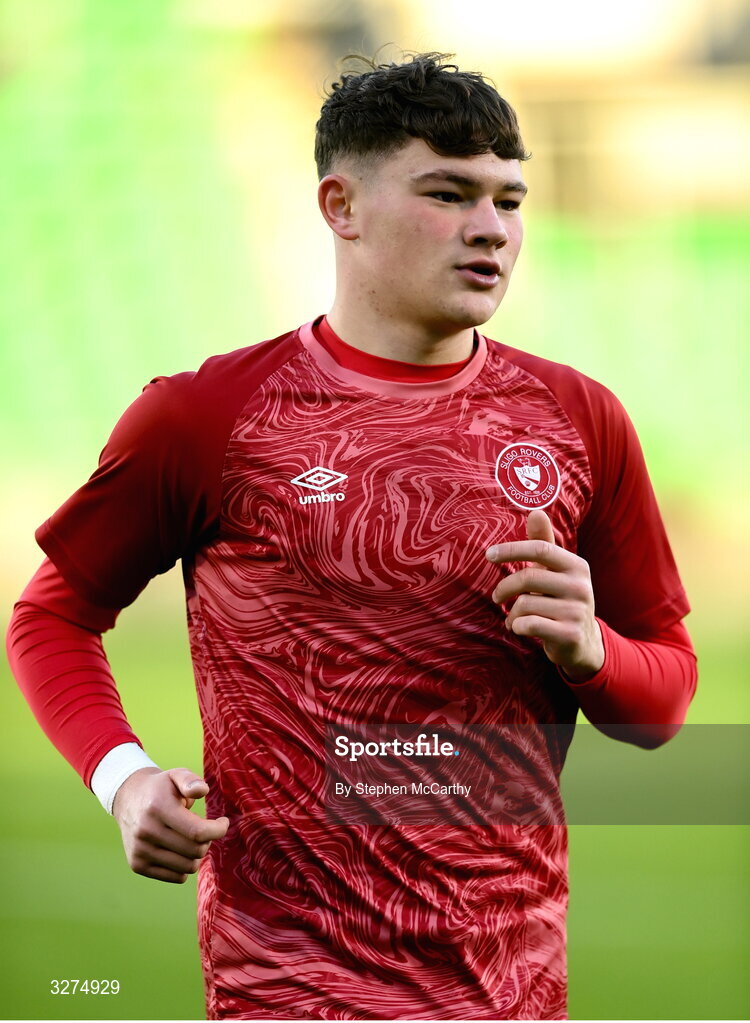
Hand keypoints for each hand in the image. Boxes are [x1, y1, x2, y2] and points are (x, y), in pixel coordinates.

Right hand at [112, 767, 228, 883]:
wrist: (128, 800)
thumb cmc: (161, 788)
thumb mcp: (175, 775)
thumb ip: (191, 780)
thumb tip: (202, 790)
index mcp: (158, 808)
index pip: (197, 832)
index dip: (218, 830)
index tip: (223, 822)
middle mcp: (146, 831)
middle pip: (195, 851)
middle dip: (208, 841)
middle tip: (204, 829)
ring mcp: (140, 851)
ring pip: (187, 868)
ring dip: (196, 854)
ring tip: (191, 838)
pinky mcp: (137, 865)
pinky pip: (176, 877)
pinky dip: (184, 866)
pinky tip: (180, 849)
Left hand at [485, 509, 604, 681]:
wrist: (582, 643)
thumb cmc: (560, 600)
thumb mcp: (555, 572)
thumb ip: (543, 543)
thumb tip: (536, 512)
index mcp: (577, 565)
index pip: (541, 548)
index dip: (512, 549)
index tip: (489, 554)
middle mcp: (581, 586)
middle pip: (528, 577)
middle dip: (505, 587)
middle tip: (496, 596)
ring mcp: (577, 611)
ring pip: (525, 604)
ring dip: (511, 613)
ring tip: (514, 617)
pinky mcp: (570, 635)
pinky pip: (529, 624)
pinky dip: (516, 626)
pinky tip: (520, 628)